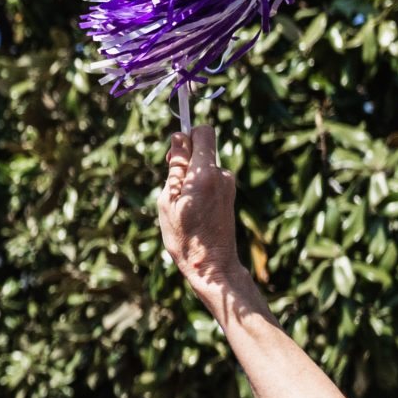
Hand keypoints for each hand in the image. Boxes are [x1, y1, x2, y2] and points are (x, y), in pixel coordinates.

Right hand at [160, 126, 248, 315]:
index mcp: (204, 174)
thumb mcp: (168, 202)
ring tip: (182, 206)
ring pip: (203, 166)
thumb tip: (178, 139)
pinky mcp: (229, 193)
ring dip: (189, 178)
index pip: (202, 132)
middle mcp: (221, 174)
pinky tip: (192, 211)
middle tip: (171, 188)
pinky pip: (209, 180)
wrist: (212, 264)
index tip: (173, 155)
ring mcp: (228, 184)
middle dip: (184, 161)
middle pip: (202, 149)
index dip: (186, 136)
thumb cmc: (185, 237)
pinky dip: (198, 189)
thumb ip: (175, 168)